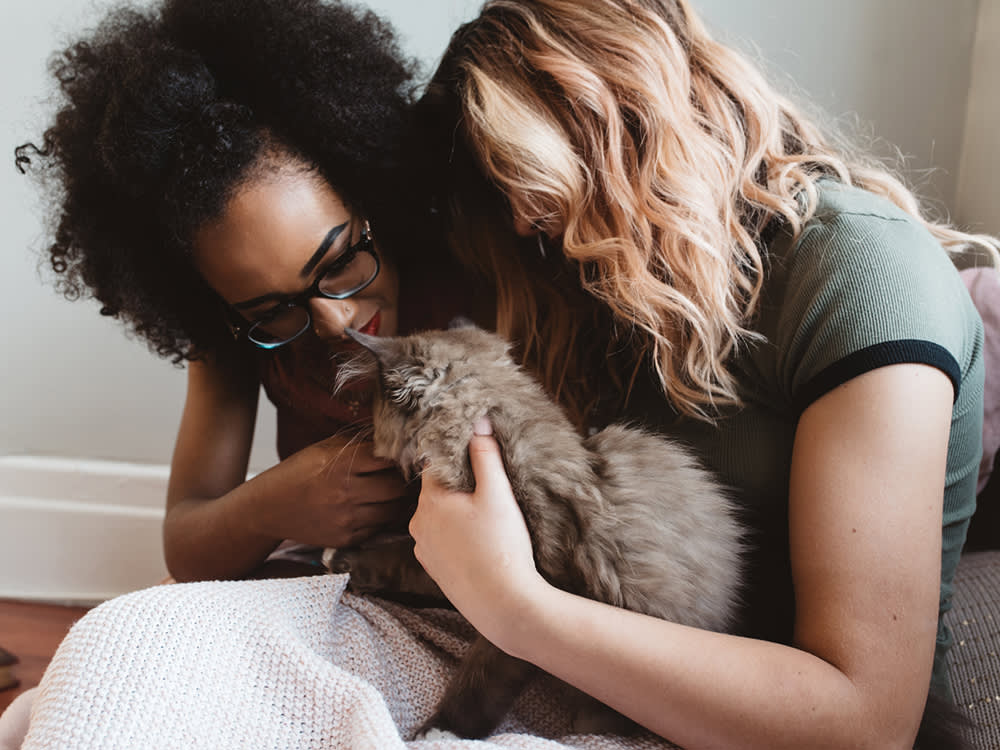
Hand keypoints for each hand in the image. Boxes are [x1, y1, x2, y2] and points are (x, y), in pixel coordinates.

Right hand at [255, 434, 414, 547]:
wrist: (269, 508)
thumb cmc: (299, 473)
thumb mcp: (324, 449)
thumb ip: (358, 444)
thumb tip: (392, 436)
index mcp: (342, 464)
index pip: (388, 459)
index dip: (401, 456)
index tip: (405, 455)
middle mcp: (345, 492)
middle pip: (396, 487)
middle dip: (404, 481)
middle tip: (406, 476)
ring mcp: (347, 518)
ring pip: (393, 510)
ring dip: (398, 501)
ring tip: (395, 492)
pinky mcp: (347, 538)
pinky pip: (380, 527)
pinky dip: (383, 518)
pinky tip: (377, 508)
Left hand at [410, 418, 546, 646]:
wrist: (503, 605)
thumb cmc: (501, 547)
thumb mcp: (498, 493)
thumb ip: (486, 455)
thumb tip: (478, 421)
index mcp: (430, 500)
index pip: (434, 464)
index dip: (456, 457)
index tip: (475, 456)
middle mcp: (418, 523)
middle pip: (436, 491)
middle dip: (458, 486)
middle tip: (488, 488)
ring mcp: (424, 549)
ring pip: (438, 517)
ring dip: (456, 513)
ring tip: (487, 518)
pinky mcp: (434, 570)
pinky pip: (442, 541)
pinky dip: (457, 537)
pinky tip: (480, 542)